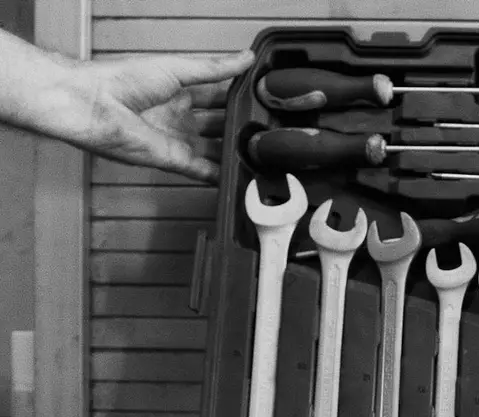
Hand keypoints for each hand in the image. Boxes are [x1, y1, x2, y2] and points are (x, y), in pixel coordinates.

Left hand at [58, 51, 254, 182]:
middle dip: (238, 127)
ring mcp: (177, 140)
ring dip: (233, 151)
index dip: (237, 99)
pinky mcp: (174, 160)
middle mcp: (180, 117)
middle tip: (262, 128)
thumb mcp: (177, 68)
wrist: (94, 105)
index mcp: (180, 92)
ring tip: (257, 150)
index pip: (218, 97)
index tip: (261, 101)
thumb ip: (213, 68)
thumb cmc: (121, 80)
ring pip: (215, 150)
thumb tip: (245, 58)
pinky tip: (239, 172)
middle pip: (219, 125)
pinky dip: (221, 173)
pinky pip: (204, 170)